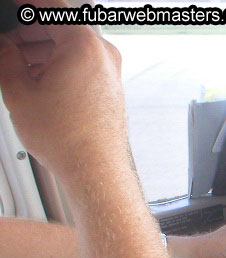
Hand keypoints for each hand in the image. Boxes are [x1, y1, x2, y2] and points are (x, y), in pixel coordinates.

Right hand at [0, 0, 127, 180]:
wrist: (95, 170)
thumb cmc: (69, 138)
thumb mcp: (18, 90)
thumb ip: (5, 56)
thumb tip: (2, 43)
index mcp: (84, 45)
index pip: (49, 7)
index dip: (23, 5)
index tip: (10, 8)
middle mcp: (104, 55)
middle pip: (61, 26)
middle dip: (28, 30)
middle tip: (6, 40)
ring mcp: (110, 72)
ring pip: (71, 46)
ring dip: (41, 48)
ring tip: (16, 63)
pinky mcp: (110, 87)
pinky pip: (81, 64)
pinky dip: (58, 64)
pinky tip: (37, 78)